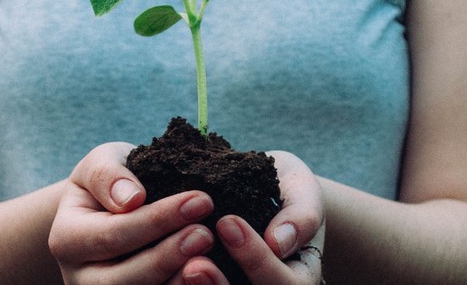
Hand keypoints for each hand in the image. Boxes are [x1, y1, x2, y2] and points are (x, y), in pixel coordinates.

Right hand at [48, 142, 215, 283]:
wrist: (111, 208)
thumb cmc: (110, 181)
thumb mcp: (102, 163)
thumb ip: (108, 175)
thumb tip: (131, 198)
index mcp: (66, 239)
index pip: (112, 235)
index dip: (157, 220)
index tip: (200, 200)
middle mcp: (80, 277)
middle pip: (122, 279)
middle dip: (167, 257)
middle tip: (206, 234)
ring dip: (177, 281)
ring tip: (209, 258)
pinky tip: (207, 276)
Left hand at [180, 151, 324, 284]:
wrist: (265, 193)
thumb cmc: (287, 191)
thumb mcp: (303, 192)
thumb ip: (302, 215)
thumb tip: (278, 243)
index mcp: (299, 278)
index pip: (284, 284)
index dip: (256, 260)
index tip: (228, 222)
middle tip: (195, 265)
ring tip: (182, 269)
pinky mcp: (213, 282)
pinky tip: (163, 271)